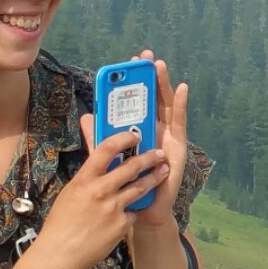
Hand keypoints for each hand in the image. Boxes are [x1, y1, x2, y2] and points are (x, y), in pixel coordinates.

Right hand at [41, 114, 169, 268]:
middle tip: (159, 154)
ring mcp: (113, 208)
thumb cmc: (60, 223)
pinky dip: (132, 212)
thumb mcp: (70, 193)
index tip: (134, 136)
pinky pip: (133, 213)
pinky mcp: (122, 225)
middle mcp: (101, 190)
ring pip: (140, 188)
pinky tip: (129, 214)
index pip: (106, 149)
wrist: (61, 254)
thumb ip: (87, 177)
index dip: (123, 138)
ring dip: (154, 178)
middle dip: (149, 158)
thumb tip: (99, 162)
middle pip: (132, 167)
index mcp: (84, 179)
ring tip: (163, 172)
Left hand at [118, 53, 192, 232]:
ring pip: (165, 105)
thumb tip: (87, 116)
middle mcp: (154, 129)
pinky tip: (181, 88)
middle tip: (144, 57)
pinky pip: (179, 121)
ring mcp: (167, 135)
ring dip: (163, 83)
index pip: (134, 101)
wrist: (141, 211)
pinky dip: (181, 103)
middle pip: (151, 98)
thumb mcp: (110, 157)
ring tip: (158, 65)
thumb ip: (100, 137)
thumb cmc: (126, 184)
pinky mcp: (177, 145)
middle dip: (148, 76)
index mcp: (137, 129)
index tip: (126, 64)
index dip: (131, 83)